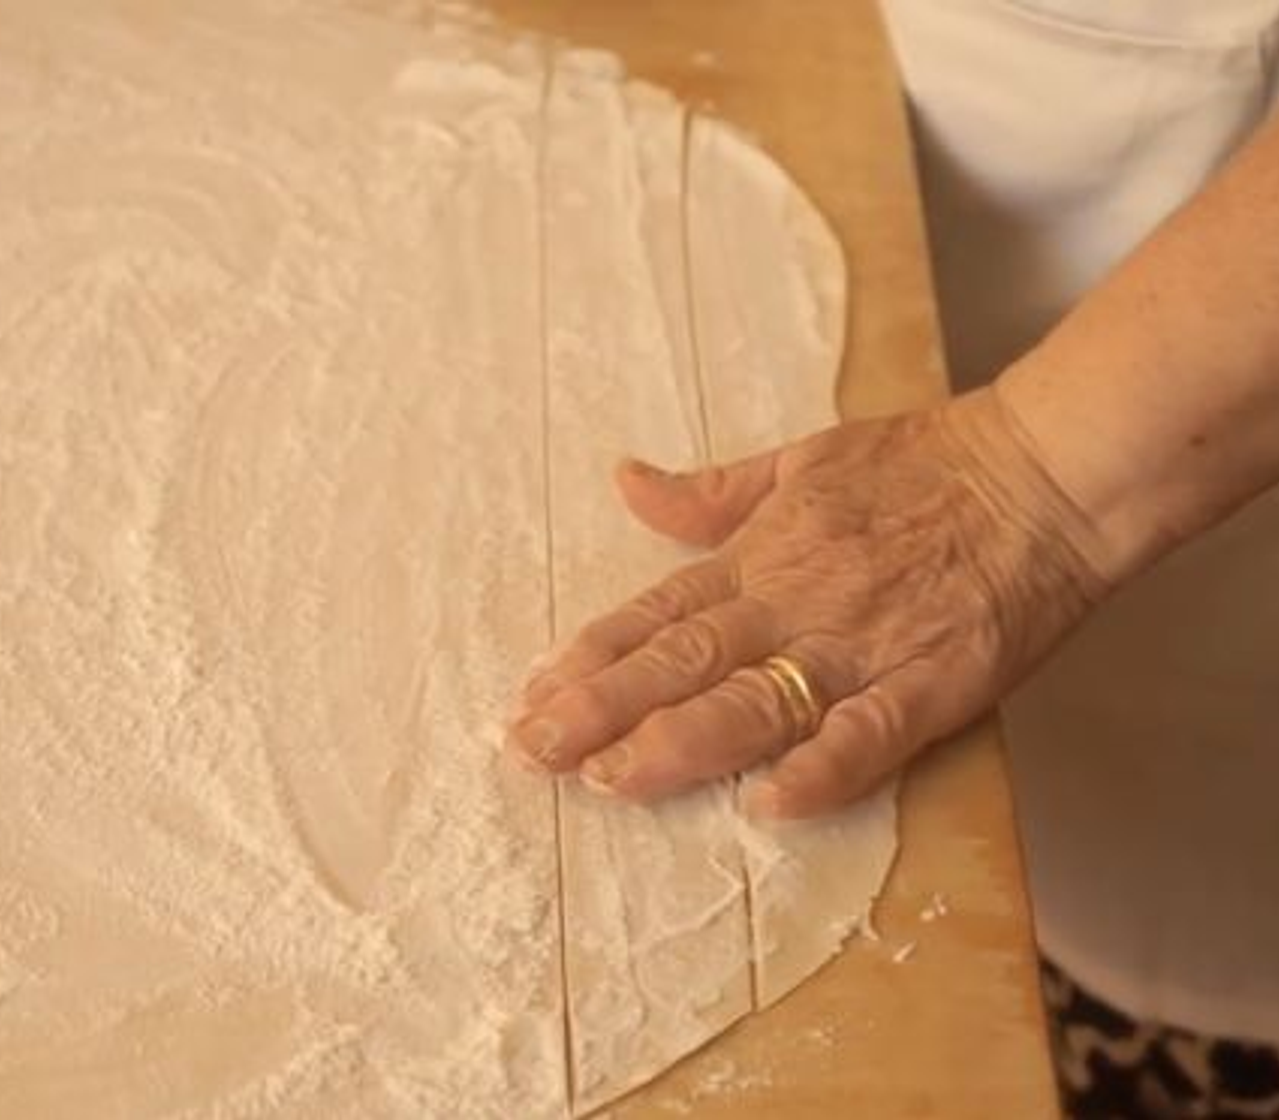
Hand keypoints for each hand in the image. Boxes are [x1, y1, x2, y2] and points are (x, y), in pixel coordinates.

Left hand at [504, 387, 1111, 817]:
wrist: (1042, 472)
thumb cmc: (921, 461)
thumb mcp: (801, 458)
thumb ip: (711, 490)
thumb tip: (627, 481)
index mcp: (762, 556)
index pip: (658, 617)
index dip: (592, 659)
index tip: (532, 697)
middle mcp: (794, 604)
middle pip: (682, 664)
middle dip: (601, 710)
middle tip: (533, 752)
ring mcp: (860, 646)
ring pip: (752, 702)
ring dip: (677, 743)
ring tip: (609, 779)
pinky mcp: (930, 682)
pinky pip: (868, 734)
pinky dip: (820, 770)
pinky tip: (767, 806)